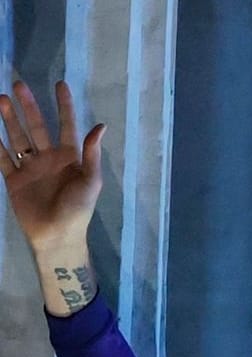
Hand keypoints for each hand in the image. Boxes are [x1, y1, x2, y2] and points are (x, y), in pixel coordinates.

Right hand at [0, 80, 105, 251]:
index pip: (67, 126)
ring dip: (9, 120)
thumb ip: (92, 154)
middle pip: (37, 127)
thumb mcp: (90, 181)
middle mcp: (49, 158)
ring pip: (18, 138)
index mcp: (70, 158)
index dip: (64, 106)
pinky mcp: (14, 179)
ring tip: (1, 99)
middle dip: (29, 106)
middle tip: (18, 85)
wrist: (56, 235)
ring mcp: (30, 168)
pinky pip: (2, 158)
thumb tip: (100, 126)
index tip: (60, 84)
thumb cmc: (78, 209)